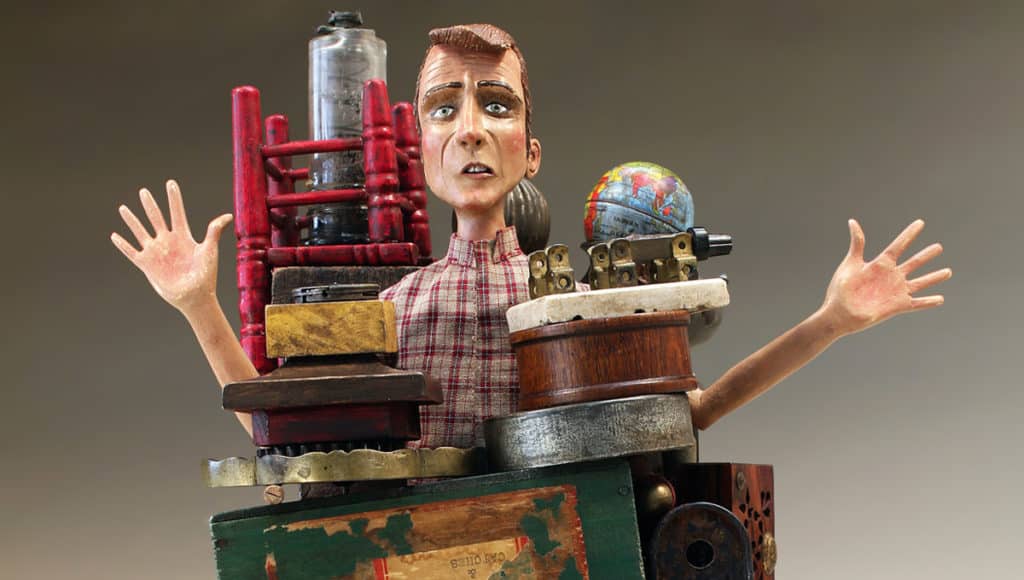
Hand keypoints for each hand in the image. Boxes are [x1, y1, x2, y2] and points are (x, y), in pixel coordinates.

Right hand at [110, 179, 232, 312]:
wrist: (195, 296)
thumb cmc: (205, 274)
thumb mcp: (210, 250)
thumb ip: (214, 231)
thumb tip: (228, 216)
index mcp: (183, 237)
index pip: (177, 212)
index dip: (174, 198)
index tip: (170, 183)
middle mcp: (168, 242)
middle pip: (156, 218)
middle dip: (150, 205)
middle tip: (144, 191)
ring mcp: (156, 252)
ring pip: (140, 231)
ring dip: (132, 221)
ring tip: (123, 208)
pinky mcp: (147, 265)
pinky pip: (131, 252)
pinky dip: (122, 244)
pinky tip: (114, 236)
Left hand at [820, 219, 951, 336]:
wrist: (840, 314)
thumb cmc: (841, 289)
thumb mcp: (851, 263)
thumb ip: (857, 243)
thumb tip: (852, 221)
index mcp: (881, 264)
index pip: (899, 245)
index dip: (909, 234)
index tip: (920, 223)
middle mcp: (891, 276)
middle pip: (914, 262)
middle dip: (926, 255)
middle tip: (939, 247)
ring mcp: (896, 291)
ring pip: (921, 282)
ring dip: (934, 277)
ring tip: (948, 272)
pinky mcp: (898, 306)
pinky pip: (917, 303)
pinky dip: (929, 302)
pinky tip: (940, 299)